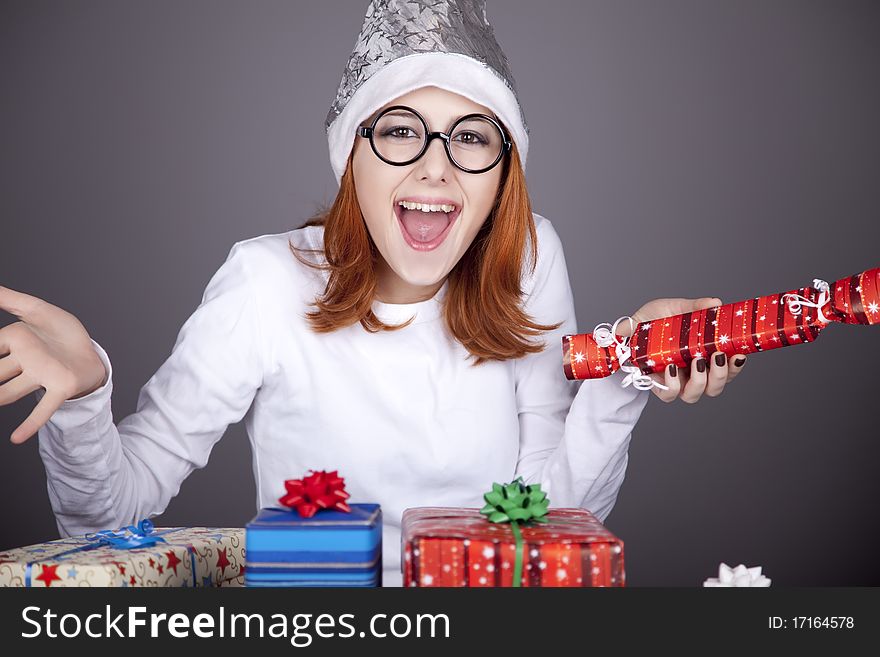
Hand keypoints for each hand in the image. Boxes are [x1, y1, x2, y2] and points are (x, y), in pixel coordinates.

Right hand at [0, 286, 107, 443]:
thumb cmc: (61, 333)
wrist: (91, 350)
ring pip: (11, 392)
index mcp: (15, 341)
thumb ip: (11, 300)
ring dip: (0, 400)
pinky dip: (31, 423)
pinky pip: (44, 407)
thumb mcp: (38, 310)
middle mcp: (25, 360)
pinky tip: (16, 439)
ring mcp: (42, 375)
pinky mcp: (61, 387)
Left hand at [620, 297, 747, 402]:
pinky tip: (671, 368)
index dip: (736, 366)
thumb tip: (715, 302)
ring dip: (701, 381)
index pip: (727, 368)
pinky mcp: (656, 385)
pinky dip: (674, 384)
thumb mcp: (674, 309)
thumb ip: (695, 307)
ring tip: (697, 361)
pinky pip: (669, 395)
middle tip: (718, 356)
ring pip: (694, 395)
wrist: (626, 328)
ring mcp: (674, 381)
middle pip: (715, 387)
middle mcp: (691, 372)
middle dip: (721, 375)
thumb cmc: (653, 321)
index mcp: (702, 355)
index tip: (740, 354)